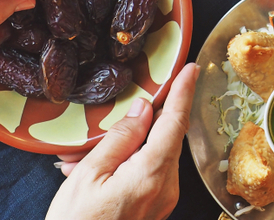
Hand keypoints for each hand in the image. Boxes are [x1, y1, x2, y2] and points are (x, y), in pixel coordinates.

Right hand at [47, 63, 199, 219]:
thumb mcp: (88, 175)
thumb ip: (120, 137)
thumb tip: (142, 109)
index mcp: (152, 173)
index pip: (174, 122)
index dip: (183, 91)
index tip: (192, 68)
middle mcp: (166, 188)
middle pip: (164, 138)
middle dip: (139, 123)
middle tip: (110, 117)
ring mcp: (162, 202)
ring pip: (152, 156)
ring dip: (124, 148)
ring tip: (81, 160)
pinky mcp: (154, 211)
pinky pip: (146, 175)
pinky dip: (124, 166)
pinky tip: (92, 173)